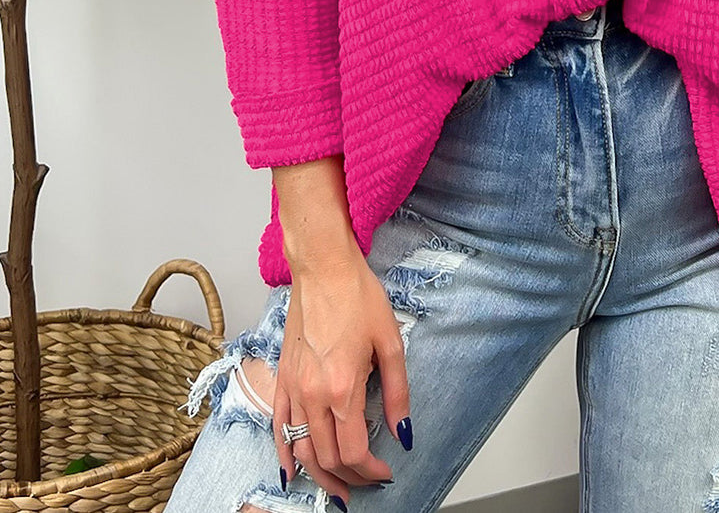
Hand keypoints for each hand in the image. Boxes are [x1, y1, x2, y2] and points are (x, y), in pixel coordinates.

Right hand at [273, 257, 411, 500]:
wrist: (323, 267)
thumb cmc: (357, 295)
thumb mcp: (390, 342)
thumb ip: (397, 393)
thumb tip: (403, 431)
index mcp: (342, 388)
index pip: (354, 451)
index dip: (371, 471)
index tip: (385, 471)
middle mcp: (313, 394)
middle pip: (327, 457)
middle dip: (349, 477)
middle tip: (367, 481)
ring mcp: (293, 388)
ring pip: (301, 449)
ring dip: (319, 474)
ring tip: (336, 488)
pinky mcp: (283, 378)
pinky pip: (277, 427)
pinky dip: (284, 454)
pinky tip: (291, 471)